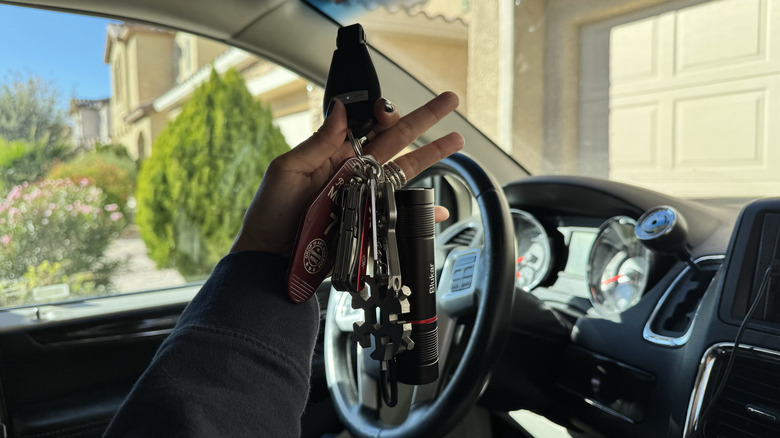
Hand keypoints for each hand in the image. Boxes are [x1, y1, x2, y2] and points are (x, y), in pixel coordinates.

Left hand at [230, 92, 463, 256]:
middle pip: (395, 141)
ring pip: (404, 171)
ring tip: (457, 141)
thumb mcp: (288, 171)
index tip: (388, 108)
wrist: (270, 259)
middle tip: (449, 101)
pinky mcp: (370, 222)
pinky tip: (438, 209)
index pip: (367, 125)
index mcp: (333, 155)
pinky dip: (421, 212)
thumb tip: (340, 107)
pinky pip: (400, 213)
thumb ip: (318, 141)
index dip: (383, 112)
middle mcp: (353, 172)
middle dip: (423, 120)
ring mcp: (364, 197)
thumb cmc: (271, 214)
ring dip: (432, 155)